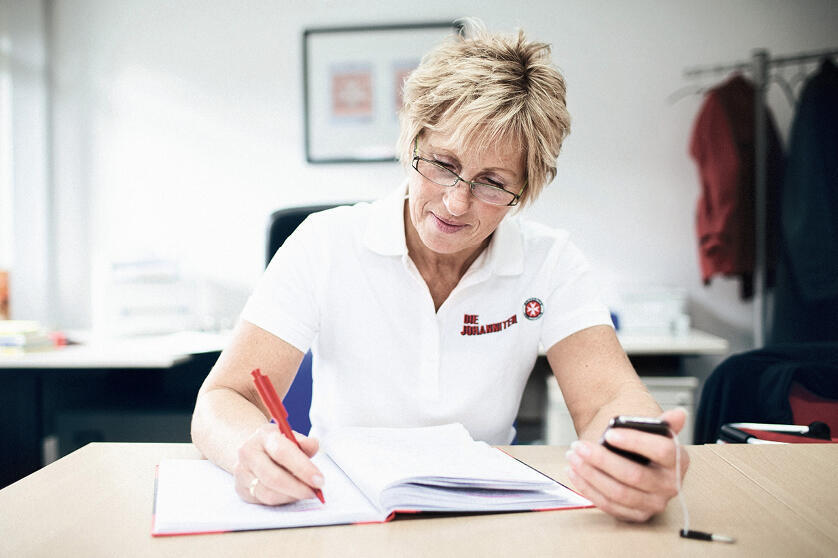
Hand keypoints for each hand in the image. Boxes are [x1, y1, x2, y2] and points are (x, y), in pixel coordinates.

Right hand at [233, 422, 323, 504]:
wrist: (251, 449)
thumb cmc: (276, 445)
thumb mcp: (290, 437)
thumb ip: (304, 442)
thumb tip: (314, 446)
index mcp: (263, 435)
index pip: (282, 452)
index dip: (303, 468)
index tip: (319, 480)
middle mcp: (248, 453)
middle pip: (274, 477)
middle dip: (299, 488)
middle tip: (315, 492)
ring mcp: (242, 472)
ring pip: (269, 493)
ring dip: (292, 496)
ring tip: (306, 493)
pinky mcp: (241, 489)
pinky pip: (264, 501)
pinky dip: (283, 500)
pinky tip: (292, 495)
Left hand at [565, 408, 690, 521]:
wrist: (635, 457)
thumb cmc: (641, 441)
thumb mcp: (652, 429)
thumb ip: (664, 423)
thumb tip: (679, 415)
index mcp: (679, 460)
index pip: (662, 451)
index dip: (635, 442)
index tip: (610, 434)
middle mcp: (670, 486)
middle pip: (634, 474)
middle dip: (602, 459)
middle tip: (580, 446)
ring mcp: (654, 503)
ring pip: (618, 492)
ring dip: (591, 474)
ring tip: (573, 457)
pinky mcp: (636, 514)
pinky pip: (609, 505)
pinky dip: (589, 488)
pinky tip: (575, 473)